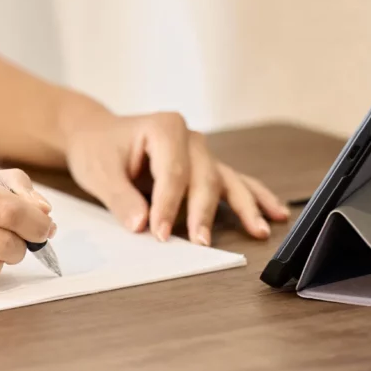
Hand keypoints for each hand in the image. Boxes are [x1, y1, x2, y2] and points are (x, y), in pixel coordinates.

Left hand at [62, 105, 289, 245]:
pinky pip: (233, 181)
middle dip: (201, 212)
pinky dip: (253, 197)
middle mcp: (189, 136)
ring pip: (225, 180)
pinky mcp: (204, 166)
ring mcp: (200, 151)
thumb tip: (141, 225)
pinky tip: (274, 212)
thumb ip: (120, 198)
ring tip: (259, 229)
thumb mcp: (99, 172)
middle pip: (203, 178)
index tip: (158, 233)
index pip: (172, 172)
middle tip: (200, 242)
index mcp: (164, 128)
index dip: (167, 206)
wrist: (95, 136)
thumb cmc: (97, 149)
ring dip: (244, 206)